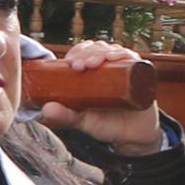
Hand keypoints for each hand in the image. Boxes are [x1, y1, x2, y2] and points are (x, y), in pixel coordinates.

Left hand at [36, 39, 165, 154]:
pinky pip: (133, 58)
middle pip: (96, 48)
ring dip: (102, 52)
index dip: (76, 53)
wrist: (133, 137)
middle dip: (86, 52)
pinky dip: (124, 55)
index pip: (82, 52)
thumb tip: (45, 110)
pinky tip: (116, 58)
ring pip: (112, 49)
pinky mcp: (139, 74)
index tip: (70, 63)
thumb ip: (65, 117)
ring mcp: (123, 68)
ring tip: (94, 63)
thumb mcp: (83, 122)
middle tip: (79, 65)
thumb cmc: (106, 125)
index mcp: (91, 73)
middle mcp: (107, 67)